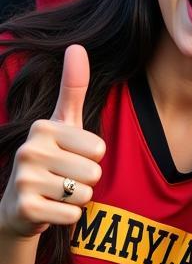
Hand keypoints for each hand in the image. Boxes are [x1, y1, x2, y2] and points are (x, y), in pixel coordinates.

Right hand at [0, 46, 104, 239]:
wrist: (20, 206)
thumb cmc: (52, 159)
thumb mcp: (63, 123)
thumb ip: (73, 87)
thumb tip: (77, 46)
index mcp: (42, 127)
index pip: (99, 148)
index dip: (91, 158)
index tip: (69, 157)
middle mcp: (28, 150)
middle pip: (94, 172)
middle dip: (86, 181)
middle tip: (64, 179)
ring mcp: (23, 180)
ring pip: (85, 194)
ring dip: (77, 199)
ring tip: (57, 193)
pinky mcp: (25, 208)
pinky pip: (73, 215)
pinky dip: (68, 217)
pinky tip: (50, 209)